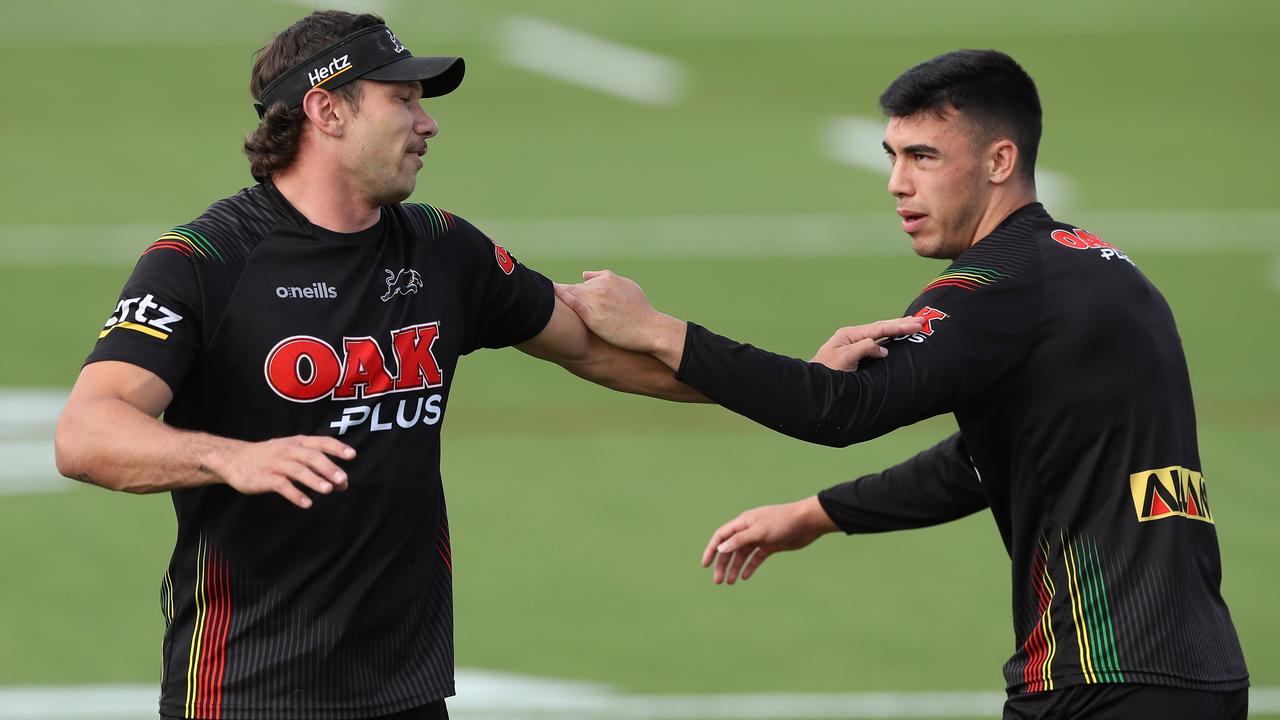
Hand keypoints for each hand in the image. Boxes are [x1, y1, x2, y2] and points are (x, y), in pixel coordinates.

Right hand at [200, 435, 355, 508]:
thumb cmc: (271, 457)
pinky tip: (307, 503)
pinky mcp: (264, 478)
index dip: (337, 448)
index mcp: (297, 442)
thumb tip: (343, 483)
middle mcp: (288, 450)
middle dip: (328, 467)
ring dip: (314, 480)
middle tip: (343, 479)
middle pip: (311, 457)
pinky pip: (282, 486)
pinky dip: (295, 494)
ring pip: (298, 470)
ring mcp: (276, 463)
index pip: (320, 442)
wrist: (234, 459)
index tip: (352, 455)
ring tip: (328, 490)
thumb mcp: (293, 454)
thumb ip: (317, 466)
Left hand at [555, 271, 685, 363]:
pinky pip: (573, 304)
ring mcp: (596, 300)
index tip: (556, 293)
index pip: (583, 282)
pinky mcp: (592, 316)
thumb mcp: (628, 286)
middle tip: (545, 300)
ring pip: (571, 295)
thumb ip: (605, 278)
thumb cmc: (641, 310)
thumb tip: (585, 275)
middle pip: (573, 289)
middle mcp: (600, 286)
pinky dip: (562, 299)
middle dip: (561, 295)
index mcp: (607, 278)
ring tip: (543, 301)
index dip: (570, 290)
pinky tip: (551, 297)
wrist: (650, 329)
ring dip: (558, 299)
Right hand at [701, 496, 837, 584]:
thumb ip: (740, 540)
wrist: (807, 522)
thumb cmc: (783, 522)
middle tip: (718, 581)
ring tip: (730, 582)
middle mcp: (749, 530)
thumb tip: (721, 548)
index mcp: (743, 522)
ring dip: (735, 568)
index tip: (705, 565)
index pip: (721, 536)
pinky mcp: (770, 545)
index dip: (712, 549)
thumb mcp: (760, 531)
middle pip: (730, 548)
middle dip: (722, 564)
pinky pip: (756, 558)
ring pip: (742, 555)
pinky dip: (750, 567)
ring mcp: (759, 538)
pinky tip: (744, 577)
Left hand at [810, 316, 923, 370]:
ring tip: (914, 324)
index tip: (917, 325)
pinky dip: (890, 339)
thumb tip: (883, 349)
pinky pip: (877, 344)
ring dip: (898, 330)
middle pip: (882, 327)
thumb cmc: (826, 373)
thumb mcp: (844, 359)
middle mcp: (853, 337)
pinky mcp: (857, 355)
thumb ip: (864, 349)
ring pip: (880, 334)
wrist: (813, 387)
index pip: (879, 328)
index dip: (899, 326)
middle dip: (902, 324)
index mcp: (850, 335)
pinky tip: (897, 338)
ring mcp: (854, 345)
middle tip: (922, 320)